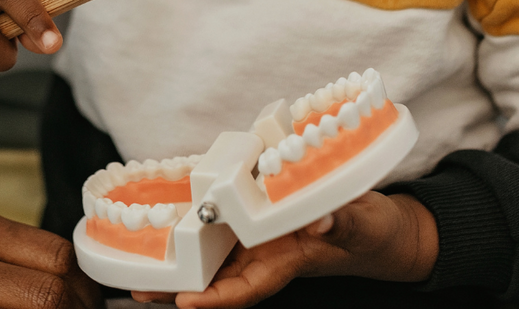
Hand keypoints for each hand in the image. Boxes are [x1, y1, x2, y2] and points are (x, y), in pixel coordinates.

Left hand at [130, 192, 437, 308]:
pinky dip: (198, 225)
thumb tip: (319, 223)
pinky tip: (171, 221)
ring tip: (137, 267)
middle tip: (137, 287)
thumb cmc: (373, 231)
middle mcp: (269, 255)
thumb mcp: (363, 226)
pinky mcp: (261, 219)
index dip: (215, 298)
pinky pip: (224, 225)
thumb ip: (342, 225)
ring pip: (214, 257)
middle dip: (179, 288)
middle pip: (217, 279)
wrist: (381, 227)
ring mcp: (262, 239)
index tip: (185, 303)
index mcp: (289, 262)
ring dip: (180, 262)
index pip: (246, 289)